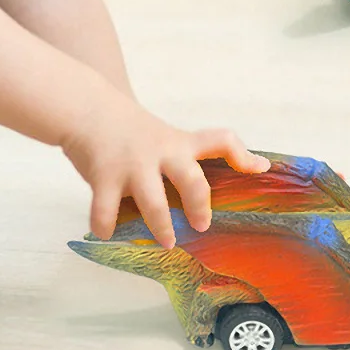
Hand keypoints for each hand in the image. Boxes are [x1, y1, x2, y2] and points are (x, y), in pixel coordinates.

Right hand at [61, 92, 269, 248]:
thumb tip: (205, 194)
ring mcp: (133, 166)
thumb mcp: (162, 136)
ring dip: (161, 228)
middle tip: (202, 225)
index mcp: (179, 143)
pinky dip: (107, 227)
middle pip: (192, 180)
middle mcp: (161, 153)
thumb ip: (181, 159)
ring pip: (154, 205)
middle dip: (200, 206)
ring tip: (166, 242)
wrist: (88, 108)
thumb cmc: (128, 129)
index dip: (243, 155)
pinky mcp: (104, 177)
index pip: (220, 141)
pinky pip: (106, 212)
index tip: (260, 168)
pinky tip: (108, 232)